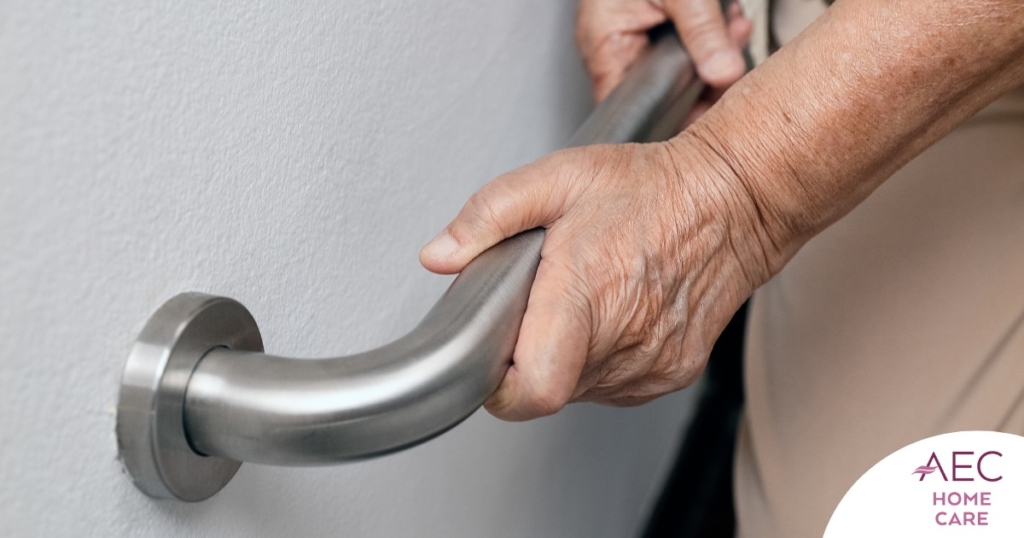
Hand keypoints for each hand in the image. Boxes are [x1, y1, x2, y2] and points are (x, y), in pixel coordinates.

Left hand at [419, 134, 772, 420]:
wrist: (733, 201)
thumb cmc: (652, 188)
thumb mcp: (559, 178)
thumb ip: (489, 214)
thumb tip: (440, 254)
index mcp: (588, 294)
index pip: (532, 390)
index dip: (499, 386)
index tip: (491, 358)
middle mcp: (624, 339)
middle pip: (548, 385)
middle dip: (529, 350)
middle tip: (543, 299)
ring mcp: (652, 364)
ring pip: (579, 387)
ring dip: (566, 353)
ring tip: (584, 298)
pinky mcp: (672, 373)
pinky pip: (614, 385)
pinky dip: (601, 357)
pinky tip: (613, 311)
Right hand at [577, 0, 752, 121]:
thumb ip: (703, 33)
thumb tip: (725, 74)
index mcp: (604, 44)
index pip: (631, 108)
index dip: (668, 118)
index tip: (704, 116)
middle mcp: (614, 45)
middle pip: (660, 91)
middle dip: (703, 79)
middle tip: (732, 64)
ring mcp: (632, 34)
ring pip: (678, 67)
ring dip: (712, 53)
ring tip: (732, 30)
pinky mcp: (651, 22)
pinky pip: (683, 44)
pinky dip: (709, 35)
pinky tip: (727, 22)